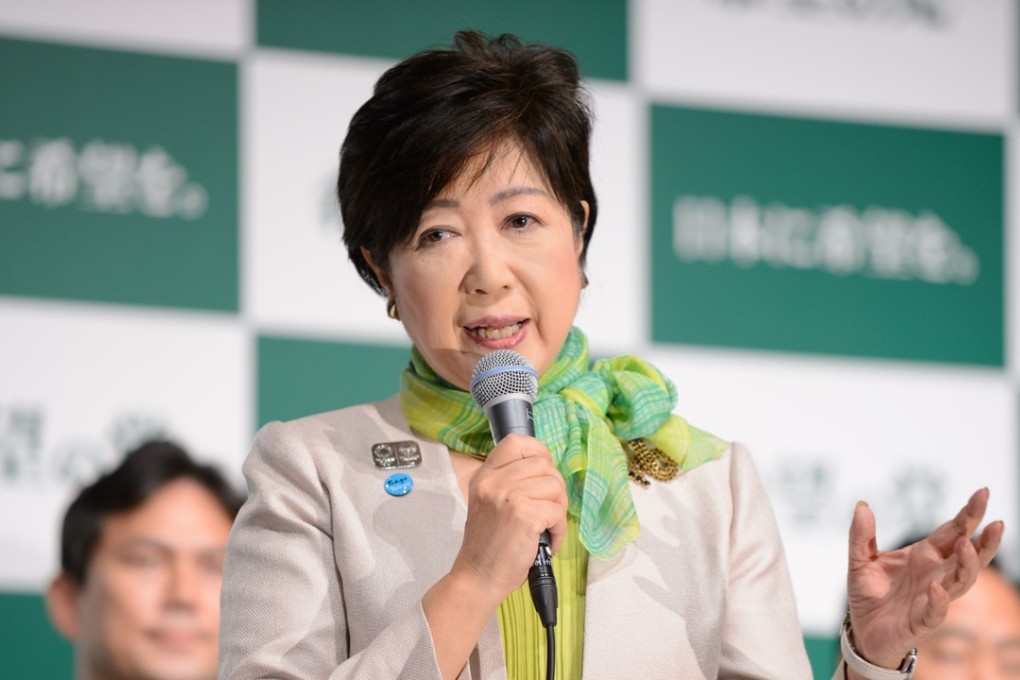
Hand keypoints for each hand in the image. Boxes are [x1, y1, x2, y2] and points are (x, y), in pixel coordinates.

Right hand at [449, 434, 567, 607]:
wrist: (477, 577)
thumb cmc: (488, 546)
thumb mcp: (488, 503)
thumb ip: (509, 483)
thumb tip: (546, 471)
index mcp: (485, 476)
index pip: (517, 442)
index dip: (539, 452)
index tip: (544, 473)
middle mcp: (494, 481)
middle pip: (544, 464)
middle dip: (554, 489)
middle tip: (547, 511)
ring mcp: (508, 496)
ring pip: (555, 486)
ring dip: (559, 510)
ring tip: (547, 527)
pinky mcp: (524, 515)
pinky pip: (558, 511)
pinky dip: (559, 529)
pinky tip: (548, 540)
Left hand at [845, 488, 1002, 669]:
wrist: (862, 630)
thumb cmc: (869, 593)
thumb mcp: (859, 560)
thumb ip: (860, 535)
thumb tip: (861, 505)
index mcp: (925, 555)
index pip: (953, 531)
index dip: (968, 514)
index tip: (982, 493)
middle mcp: (936, 574)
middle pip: (968, 554)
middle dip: (983, 539)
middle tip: (995, 521)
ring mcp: (933, 597)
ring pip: (962, 581)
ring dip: (967, 564)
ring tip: (967, 545)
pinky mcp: (923, 621)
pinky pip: (936, 611)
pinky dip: (939, 601)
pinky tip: (938, 589)